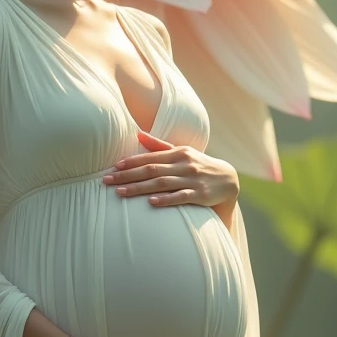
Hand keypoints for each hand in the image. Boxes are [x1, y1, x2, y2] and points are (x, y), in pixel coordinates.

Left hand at [102, 129, 238, 216]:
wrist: (229, 180)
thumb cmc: (199, 165)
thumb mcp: (182, 152)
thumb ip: (159, 145)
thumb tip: (137, 134)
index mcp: (178, 153)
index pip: (150, 157)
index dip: (131, 162)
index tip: (113, 167)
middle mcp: (184, 164)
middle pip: (151, 170)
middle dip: (127, 175)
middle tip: (107, 181)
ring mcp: (192, 180)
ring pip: (162, 183)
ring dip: (139, 188)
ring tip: (121, 192)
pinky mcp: (200, 195)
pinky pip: (180, 197)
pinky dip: (165, 199)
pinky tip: (151, 202)